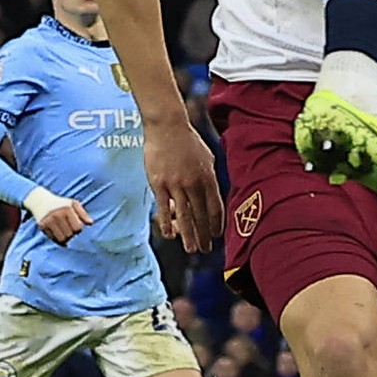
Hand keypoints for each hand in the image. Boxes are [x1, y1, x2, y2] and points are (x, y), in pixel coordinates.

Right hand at [26, 190, 91, 245]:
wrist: (40, 201)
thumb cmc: (60, 203)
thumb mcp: (73, 204)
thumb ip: (83, 214)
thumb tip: (91, 223)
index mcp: (67, 209)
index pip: (77, 228)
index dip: (78, 229)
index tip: (75, 225)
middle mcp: (57, 215)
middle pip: (70, 235)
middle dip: (71, 234)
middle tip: (69, 229)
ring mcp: (49, 221)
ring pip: (62, 239)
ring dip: (65, 239)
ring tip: (65, 234)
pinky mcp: (42, 226)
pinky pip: (53, 239)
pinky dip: (57, 240)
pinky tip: (58, 234)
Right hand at [143, 114, 222, 250]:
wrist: (167, 126)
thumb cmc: (188, 141)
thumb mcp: (208, 157)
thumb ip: (210, 177)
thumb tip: (215, 194)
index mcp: (208, 177)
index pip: (216, 206)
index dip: (217, 224)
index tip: (217, 236)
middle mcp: (194, 183)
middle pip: (201, 215)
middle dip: (204, 235)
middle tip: (206, 250)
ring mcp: (176, 184)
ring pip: (184, 215)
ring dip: (189, 235)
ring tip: (192, 249)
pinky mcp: (158, 184)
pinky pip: (164, 208)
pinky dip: (167, 223)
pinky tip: (170, 235)